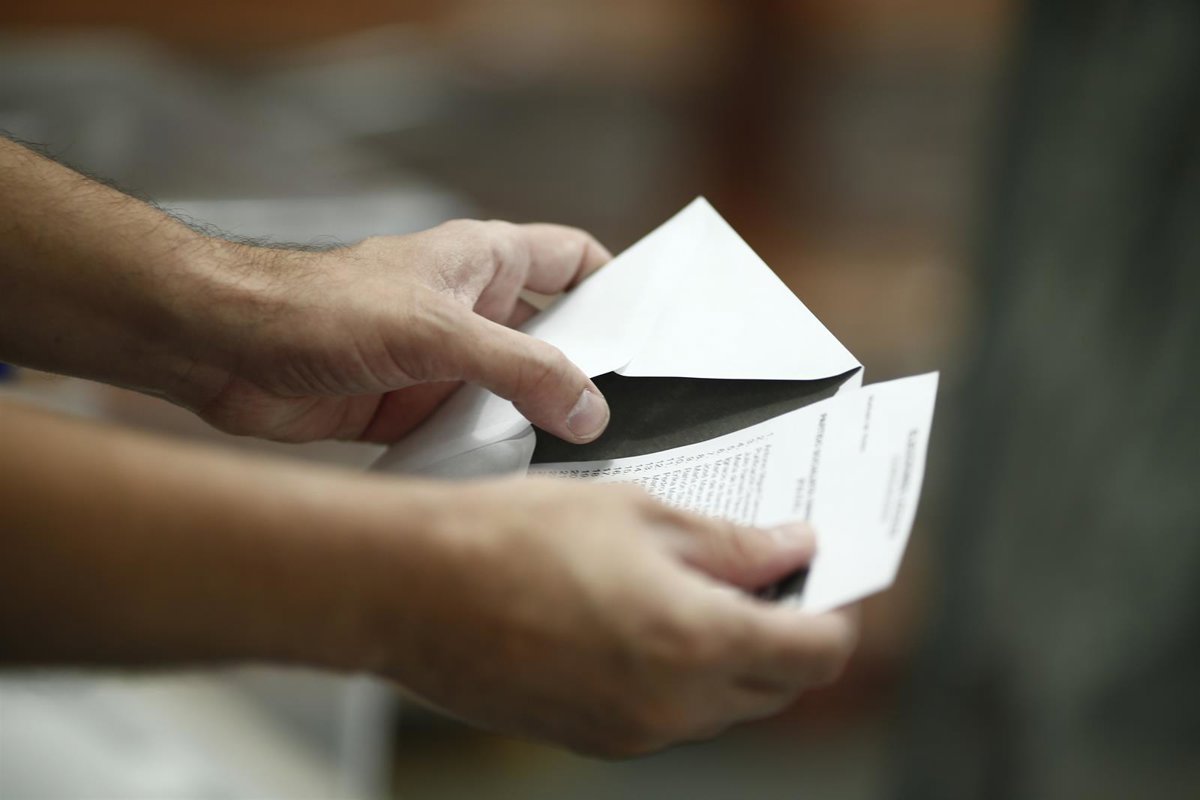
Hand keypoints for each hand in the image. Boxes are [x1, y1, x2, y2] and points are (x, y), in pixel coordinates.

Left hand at [186, 221, 612, 442]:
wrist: (223, 350)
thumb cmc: (318, 307)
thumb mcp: (438, 333)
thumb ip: (521, 370)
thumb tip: (589, 408)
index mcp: (484, 262)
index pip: (573, 260)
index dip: (616, 287)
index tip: (654, 333)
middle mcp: (470, 309)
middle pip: (553, 336)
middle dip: (586, 373)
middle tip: (635, 415)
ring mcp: (443, 361)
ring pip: (514, 393)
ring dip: (536, 424)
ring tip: (583, 461)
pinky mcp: (413, 407)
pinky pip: (472, 433)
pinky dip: (490, 455)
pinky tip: (512, 483)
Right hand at [363, 479, 857, 756]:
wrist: (410, 587)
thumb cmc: (510, 537)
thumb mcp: (638, 513)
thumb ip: (730, 543)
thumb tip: (790, 549)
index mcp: (696, 642)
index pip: (818, 653)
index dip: (835, 612)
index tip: (827, 578)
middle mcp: (672, 706)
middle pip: (777, 687)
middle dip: (788, 632)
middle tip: (768, 571)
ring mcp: (630, 732)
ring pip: (723, 705)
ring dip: (733, 654)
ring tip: (699, 586)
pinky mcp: (591, 737)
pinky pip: (668, 714)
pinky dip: (682, 674)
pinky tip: (647, 617)